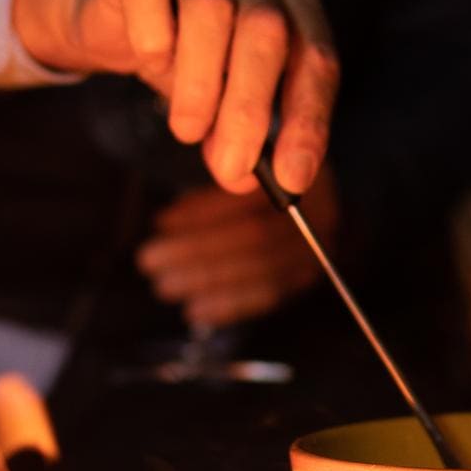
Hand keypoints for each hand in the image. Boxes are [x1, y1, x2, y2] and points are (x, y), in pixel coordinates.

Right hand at [12, 0, 340, 193]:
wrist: (109, 18)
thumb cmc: (184, 58)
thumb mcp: (222, 101)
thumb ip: (242, 136)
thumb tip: (246, 181)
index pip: (316, 55)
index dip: (308, 119)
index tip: (292, 178)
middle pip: (267, 30)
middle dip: (250, 109)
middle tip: (230, 167)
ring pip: (212, 11)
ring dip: (201, 85)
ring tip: (186, 131)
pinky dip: (154, 42)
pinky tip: (152, 63)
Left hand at [135, 174, 336, 330]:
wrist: (304, 190)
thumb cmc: (257, 176)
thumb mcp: (240, 161)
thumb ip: (214, 180)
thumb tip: (168, 222)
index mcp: (300, 173)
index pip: (250, 198)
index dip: (203, 213)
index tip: (164, 223)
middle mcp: (319, 213)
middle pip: (256, 239)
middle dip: (197, 252)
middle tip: (151, 260)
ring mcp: (315, 248)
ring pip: (261, 271)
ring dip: (207, 281)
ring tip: (165, 284)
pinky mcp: (305, 277)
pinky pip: (269, 296)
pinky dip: (230, 305)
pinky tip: (197, 309)